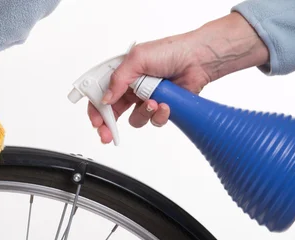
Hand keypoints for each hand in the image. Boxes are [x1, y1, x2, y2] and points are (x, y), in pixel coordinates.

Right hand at [88, 12, 268, 143]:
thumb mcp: (137, 59)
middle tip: (107, 134)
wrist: (198, 59)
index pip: (101, 94)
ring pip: (134, 119)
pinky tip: (165, 104)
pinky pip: (153, 120)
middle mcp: (132, 88)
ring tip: (153, 103)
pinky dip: (159, 115)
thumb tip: (106, 98)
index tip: (96, 121)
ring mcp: (146, 99)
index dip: (96, 109)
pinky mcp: (160, 108)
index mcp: (122, 74)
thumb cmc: (171, 51)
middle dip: (109, 125)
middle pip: (113, 112)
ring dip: (142, 113)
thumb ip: (118, 79)